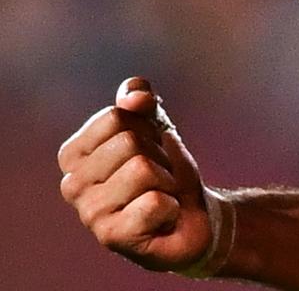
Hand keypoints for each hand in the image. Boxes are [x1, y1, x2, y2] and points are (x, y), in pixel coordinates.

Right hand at [58, 78, 215, 271]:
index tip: (150, 150)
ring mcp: (89, 213)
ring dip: (167, 181)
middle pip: (130, 141)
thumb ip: (142, 102)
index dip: (148, 129)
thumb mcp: (156, 127)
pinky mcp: (112, 237)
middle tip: (159, 178)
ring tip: (160, 196)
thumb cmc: (166, 170)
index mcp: (73, 154)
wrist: (192, 217)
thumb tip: (134, 96)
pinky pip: (154, 202)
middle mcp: (71, 184)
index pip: (116, 116)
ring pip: (142, 170)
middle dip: (159, 156)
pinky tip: (162, 218)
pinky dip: (170, 206)